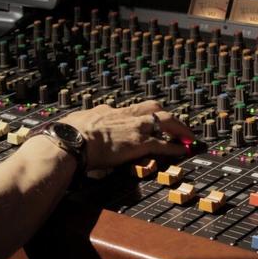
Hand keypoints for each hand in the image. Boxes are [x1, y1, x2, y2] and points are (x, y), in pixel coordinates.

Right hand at [59, 100, 194, 169]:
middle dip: (167, 115)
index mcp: (110, 111)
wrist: (72, 140)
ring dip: (179, 128)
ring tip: (188, 136)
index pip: (132, 110)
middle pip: (154, 107)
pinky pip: (164, 144)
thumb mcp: (78, 121)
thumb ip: (84, 121)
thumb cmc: (69, 134)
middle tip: (177, 124)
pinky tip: (183, 150)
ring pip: (166, 120)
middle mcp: (126, 115)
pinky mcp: (140, 142)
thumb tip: (79, 121)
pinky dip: (176, 147)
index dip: (142, 115)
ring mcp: (135, 127)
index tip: (147, 121)